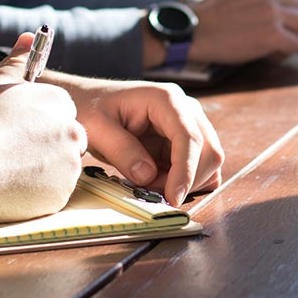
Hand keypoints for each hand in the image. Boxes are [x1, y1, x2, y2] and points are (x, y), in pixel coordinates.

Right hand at [0, 33, 86, 222]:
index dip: (38, 124)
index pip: (61, 113)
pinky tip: (12, 187)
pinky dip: (38, 193)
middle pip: (67, 140)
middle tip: (13, 153)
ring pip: (62, 168)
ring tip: (8, 169)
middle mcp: (72, 131)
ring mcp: (69, 165)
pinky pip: (54, 193)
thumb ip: (17, 61)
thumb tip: (29, 36)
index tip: (18, 132)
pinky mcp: (62, 194)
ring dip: (43, 170)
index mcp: (59, 103)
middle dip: (46, 147)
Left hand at [53, 78, 224, 205]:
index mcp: (166, 99)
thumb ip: (122, 151)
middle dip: (188, 180)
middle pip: (209, 150)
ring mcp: (188, 124)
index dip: (185, 170)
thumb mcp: (97, 129)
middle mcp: (185, 109)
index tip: (173, 198)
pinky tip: (160, 182)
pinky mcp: (184, 141)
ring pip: (208, 162)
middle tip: (155, 195)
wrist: (88, 102)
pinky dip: (185, 182)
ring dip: (186, 182)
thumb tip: (148, 176)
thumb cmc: (91, 108)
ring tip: (151, 185)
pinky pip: (198, 167)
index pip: (189, 137)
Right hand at [189, 0, 297, 63]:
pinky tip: (269, 53)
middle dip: (296, 19)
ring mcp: (272, 11)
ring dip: (293, 36)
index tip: (283, 5)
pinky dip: (285, 52)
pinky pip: (295, 44)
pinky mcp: (272, 34)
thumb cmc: (212, 13)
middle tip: (280, 31)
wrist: (193, 32)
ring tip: (274, 43)